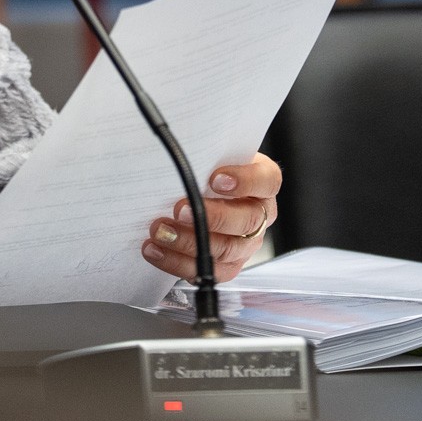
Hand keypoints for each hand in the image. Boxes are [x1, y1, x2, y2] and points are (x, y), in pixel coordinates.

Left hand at [140, 153, 281, 281]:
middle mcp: (259, 214)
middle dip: (210, 217)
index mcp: (262, 182)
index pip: (267, 180)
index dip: (245, 181)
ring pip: (226, 249)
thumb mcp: (209, 154)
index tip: (216, 179)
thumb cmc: (205, 169)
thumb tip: (175, 148)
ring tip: (159, 231)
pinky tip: (155, 250)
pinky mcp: (228, 265)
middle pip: (246, 220)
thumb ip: (201, 152)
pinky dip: (177, 263)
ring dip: (188, 241)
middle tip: (178, 209)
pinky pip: (208, 271)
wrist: (196, 191)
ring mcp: (246, 243)